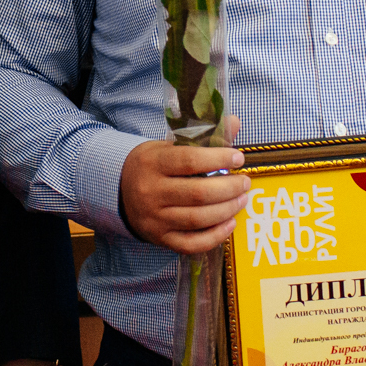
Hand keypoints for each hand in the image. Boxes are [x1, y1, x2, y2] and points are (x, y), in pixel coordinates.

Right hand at [120, 115, 249, 254]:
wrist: (120, 190)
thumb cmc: (153, 165)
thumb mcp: (170, 145)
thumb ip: (204, 136)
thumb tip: (235, 122)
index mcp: (153, 163)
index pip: (190, 160)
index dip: (219, 159)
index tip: (238, 158)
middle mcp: (151, 192)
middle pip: (198, 194)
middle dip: (229, 188)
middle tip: (245, 183)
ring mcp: (154, 219)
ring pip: (198, 219)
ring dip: (227, 210)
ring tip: (242, 200)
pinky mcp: (160, 238)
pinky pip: (191, 243)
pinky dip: (215, 236)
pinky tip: (230, 223)